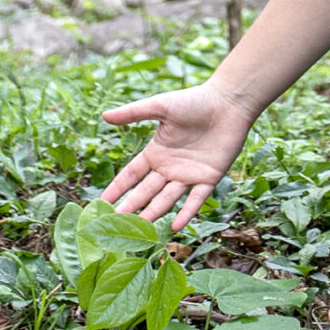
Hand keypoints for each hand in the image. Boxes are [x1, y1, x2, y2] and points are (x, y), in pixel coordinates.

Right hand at [99, 82, 257, 229]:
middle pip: (146, 192)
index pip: (131, 175)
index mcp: (156, 152)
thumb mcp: (160, 106)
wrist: (228, 103)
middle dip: (131, 206)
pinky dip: (186, 213)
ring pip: (167, 199)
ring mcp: (189, 175)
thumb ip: (133, 113)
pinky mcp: (209, 178)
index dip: (117, 188)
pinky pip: (196, 199)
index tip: (101, 203)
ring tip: (140, 229)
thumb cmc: (194, 101)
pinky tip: (175, 227)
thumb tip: (104, 115)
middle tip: (115, 223)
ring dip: (154, 213)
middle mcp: (169, 167)